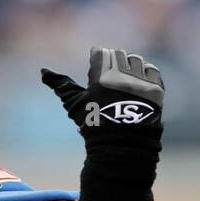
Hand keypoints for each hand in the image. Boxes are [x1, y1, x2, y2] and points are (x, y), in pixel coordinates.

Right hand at [40, 48, 164, 200]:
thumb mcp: (76, 104)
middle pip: (118, 55)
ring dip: (130, 66)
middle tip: (111, 78)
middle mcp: (122, 77)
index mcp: (101, 78)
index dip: (98, 60)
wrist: (121, 147)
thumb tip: (43, 72)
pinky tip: (139, 84)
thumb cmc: (94, 125)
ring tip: (126, 81)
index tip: (97, 68)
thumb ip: (61, 85)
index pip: (100, 53)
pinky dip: (145, 74)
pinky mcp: (156, 90)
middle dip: (114, 63)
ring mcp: (140, 83)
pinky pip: (152, 71)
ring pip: (135, 60)